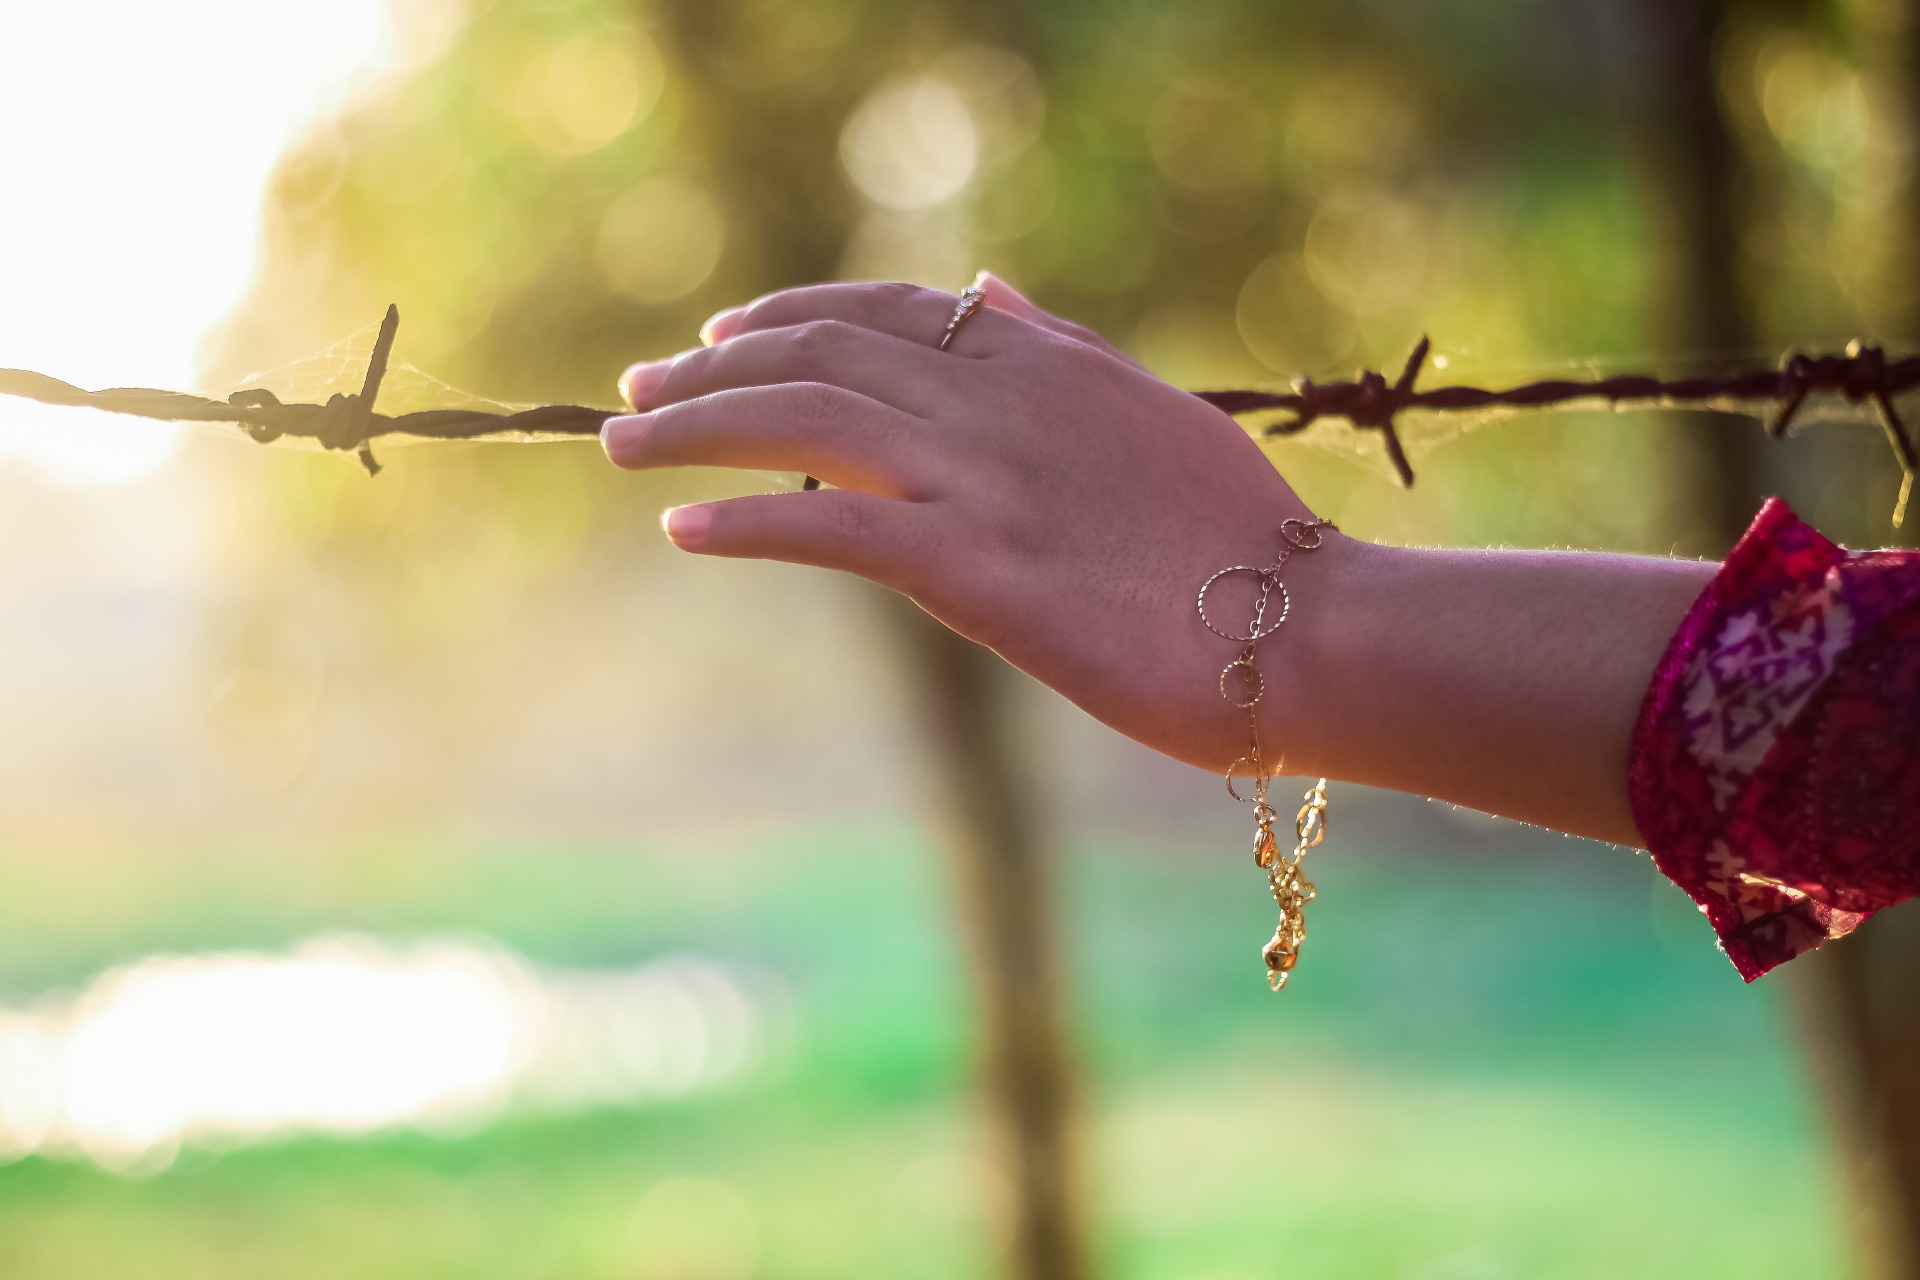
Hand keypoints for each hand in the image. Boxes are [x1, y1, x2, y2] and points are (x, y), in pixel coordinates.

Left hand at [602, 274, 1341, 773]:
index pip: (883, 309)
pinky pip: (828, 531)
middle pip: (817, 356)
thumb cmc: (1244, 541)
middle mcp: (1000, 401)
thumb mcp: (1152, 409)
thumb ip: (1059, 347)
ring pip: (802, 424)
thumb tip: (985, 289)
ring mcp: (983, 480)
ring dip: (694, 429)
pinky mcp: (976, 569)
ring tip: (620, 445)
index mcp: (1043, 361)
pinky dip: (743, 523)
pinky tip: (683, 530)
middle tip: (633, 392)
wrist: (1309, 629)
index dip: (785, 315)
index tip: (721, 336)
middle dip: (709, 369)